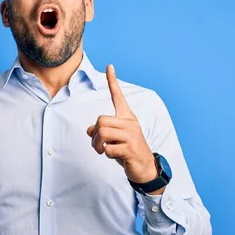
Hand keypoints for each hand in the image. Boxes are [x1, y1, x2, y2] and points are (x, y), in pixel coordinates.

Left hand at [86, 64, 157, 184]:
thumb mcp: (115, 140)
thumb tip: (88, 130)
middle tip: (98, 145)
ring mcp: (132, 135)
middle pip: (100, 121)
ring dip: (97, 145)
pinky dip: (107, 155)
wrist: (145, 168)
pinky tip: (116, 157)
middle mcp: (130, 123)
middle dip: (94, 135)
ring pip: (102, 133)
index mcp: (127, 118)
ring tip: (103, 151)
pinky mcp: (131, 148)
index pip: (118, 96)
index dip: (113, 81)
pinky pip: (108, 149)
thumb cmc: (128, 151)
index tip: (109, 66)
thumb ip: (103, 132)